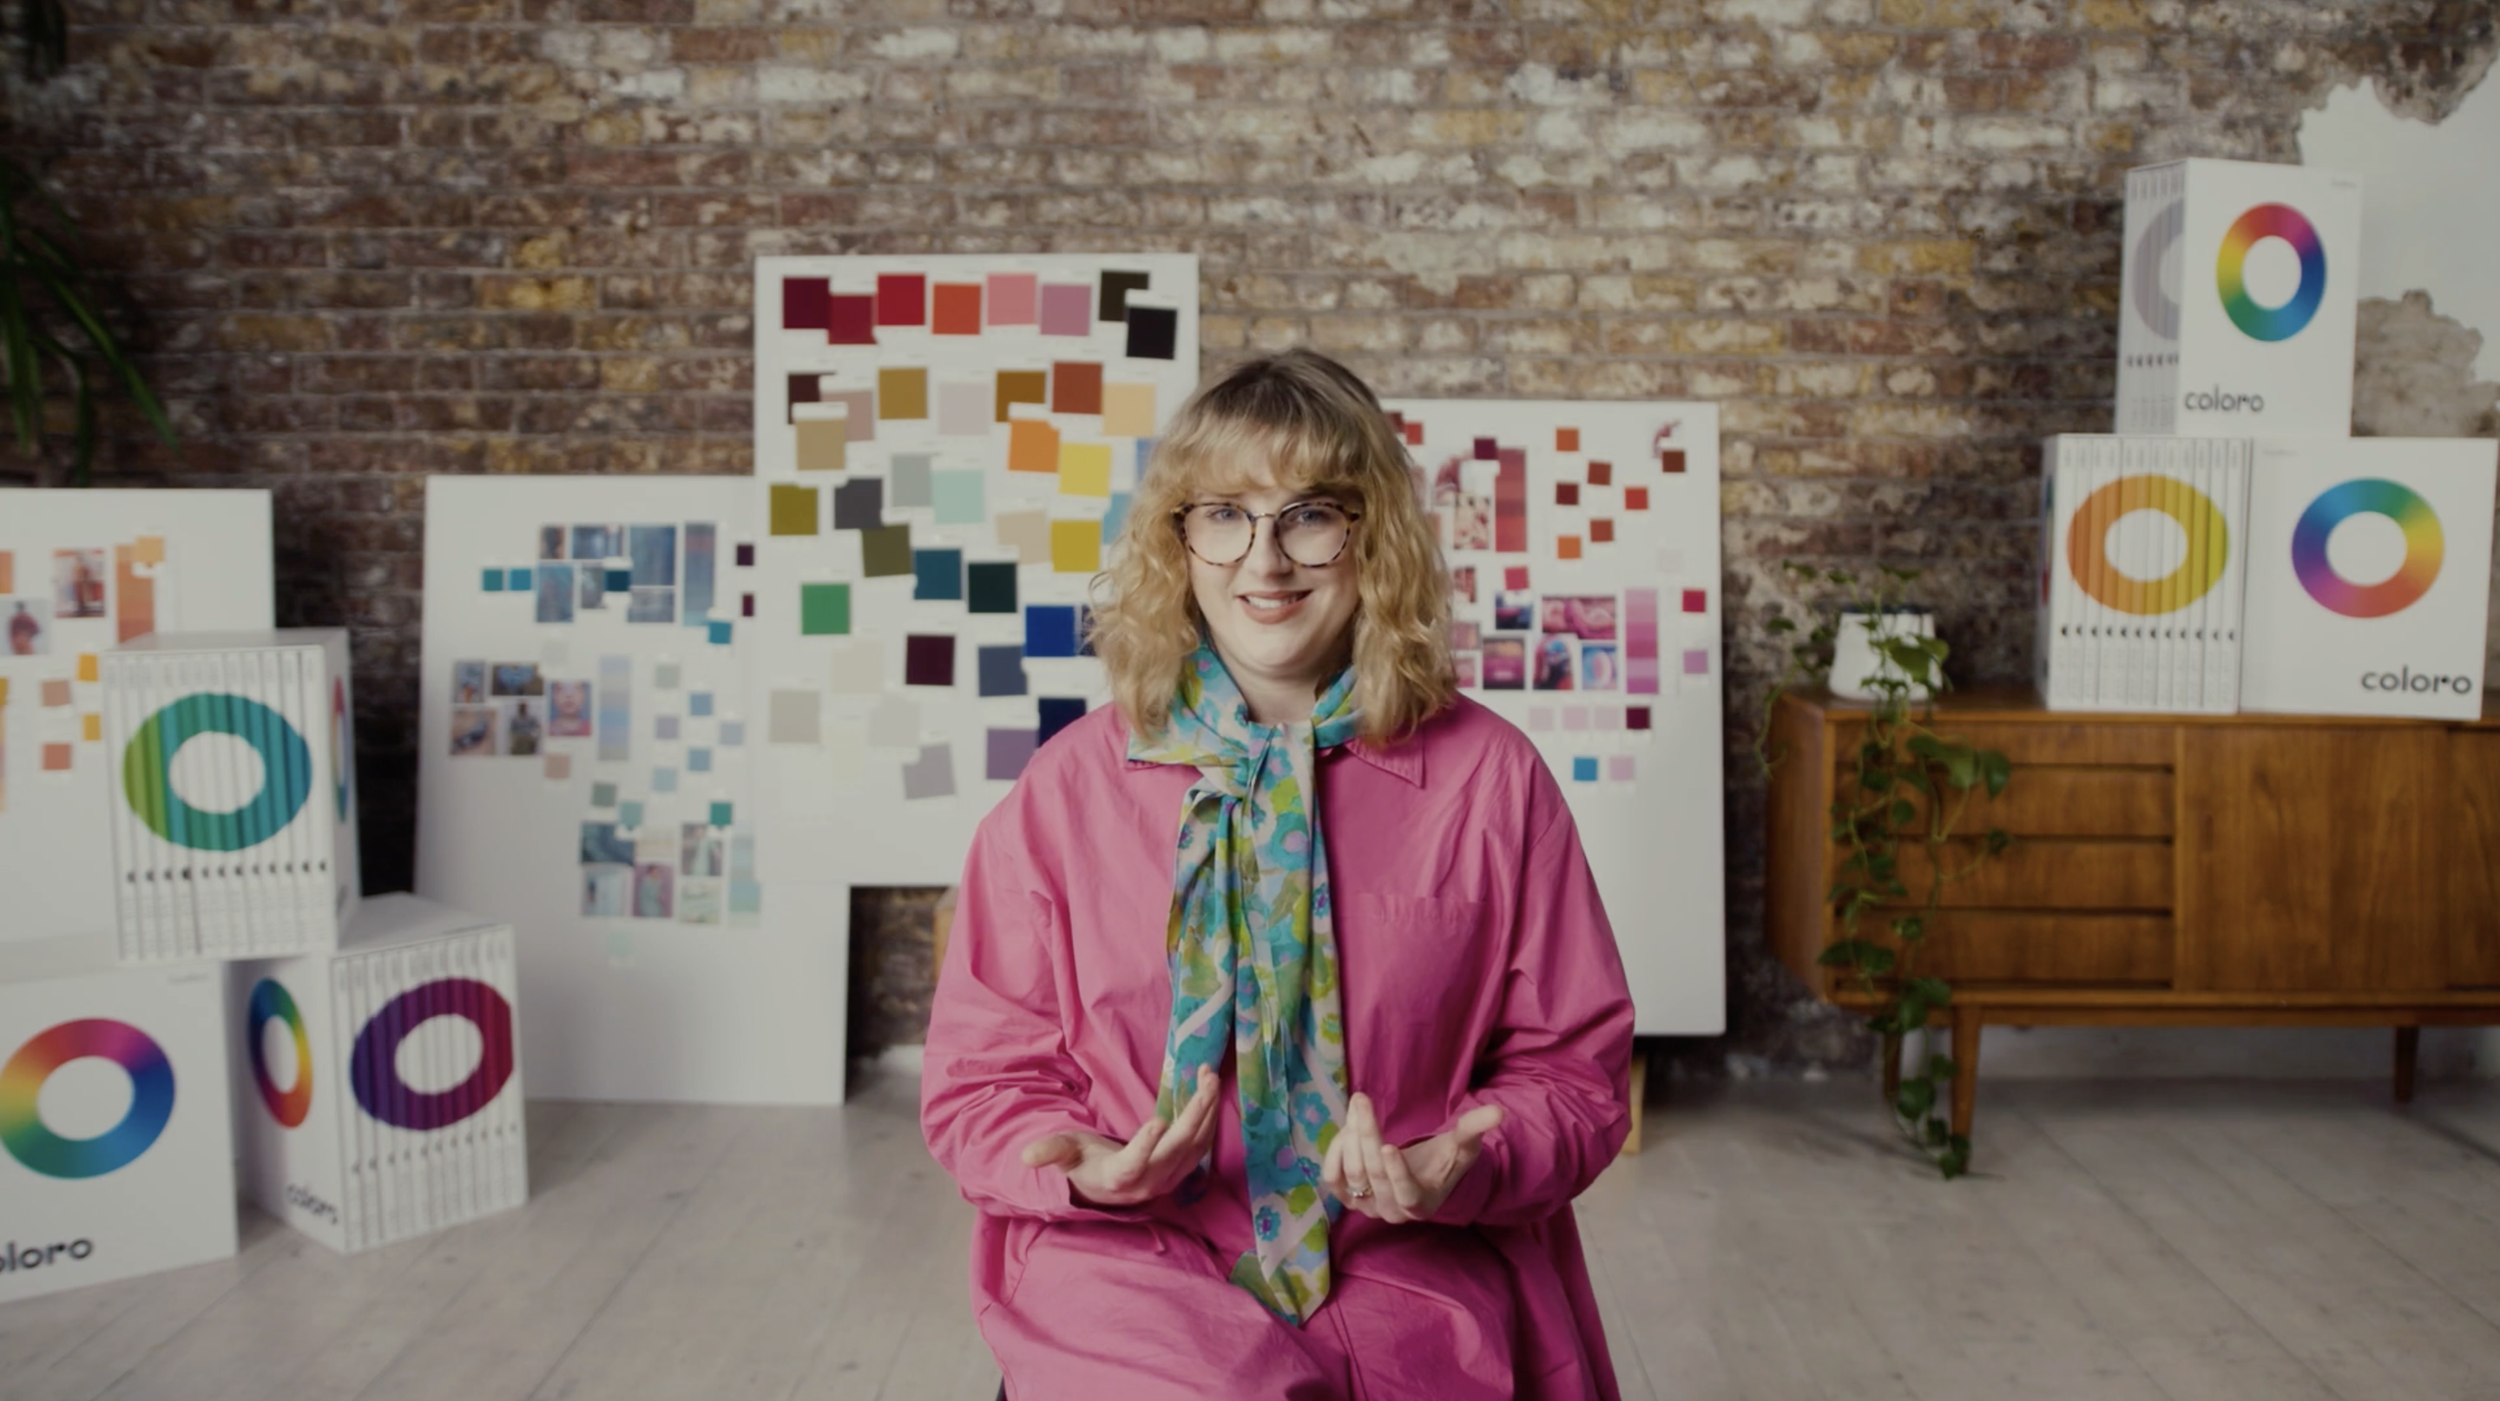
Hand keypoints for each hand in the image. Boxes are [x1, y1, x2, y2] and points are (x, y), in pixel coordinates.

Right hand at [1019, 1066, 1219, 1207]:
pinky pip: (1202, 1146)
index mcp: (1117, 1179)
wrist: (1104, 1189)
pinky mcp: (1181, 1171)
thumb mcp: (1064, 1154)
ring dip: (1207, 1112)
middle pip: (1177, 1151)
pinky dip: (1208, 1120)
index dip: (1146, 1146)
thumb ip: (1050, 1152)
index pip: (1133, 1165)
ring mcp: (1169, 1179)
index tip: (1159, 1121)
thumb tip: (1026, 1156)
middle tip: (1206, 1079)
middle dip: (1195, 1114)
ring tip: (1211, 1078)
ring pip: (1196, 1147)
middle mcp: (1148, 1183)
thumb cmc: (1082, 1164)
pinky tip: (1209, 1093)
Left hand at [1321, 1092, 1503, 1224]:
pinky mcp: (1347, 1198)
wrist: (1421, 1176)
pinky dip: (1335, 1152)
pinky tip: (1346, 1127)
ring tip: (1359, 1106)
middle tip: (1362, 1099)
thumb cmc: (1443, 1160)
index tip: (1389, 1146)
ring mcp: (1367, 1207)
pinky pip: (1333, 1178)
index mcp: (1421, 1204)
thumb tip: (1498, 1112)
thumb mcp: (1463, 1144)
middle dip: (1366, 1134)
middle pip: (1374, 1174)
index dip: (1396, 1172)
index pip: (1405, 1193)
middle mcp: (1392, 1211)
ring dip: (1351, 1137)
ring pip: (1351, 1174)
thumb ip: (1475, 1128)